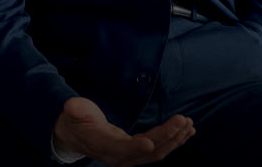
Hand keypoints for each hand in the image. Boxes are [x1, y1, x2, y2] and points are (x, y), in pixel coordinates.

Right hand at [53, 96, 194, 165]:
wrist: (77, 135)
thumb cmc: (76, 120)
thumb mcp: (73, 112)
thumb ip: (75, 109)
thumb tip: (72, 105)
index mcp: (104, 145)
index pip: (121, 150)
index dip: (134, 148)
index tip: (149, 143)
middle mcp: (120, 156)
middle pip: (147, 152)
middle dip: (167, 137)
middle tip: (183, 120)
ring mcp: (131, 156)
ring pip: (158, 152)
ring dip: (175, 139)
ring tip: (189, 125)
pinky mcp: (138, 152)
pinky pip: (160, 149)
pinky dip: (174, 141)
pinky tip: (187, 132)